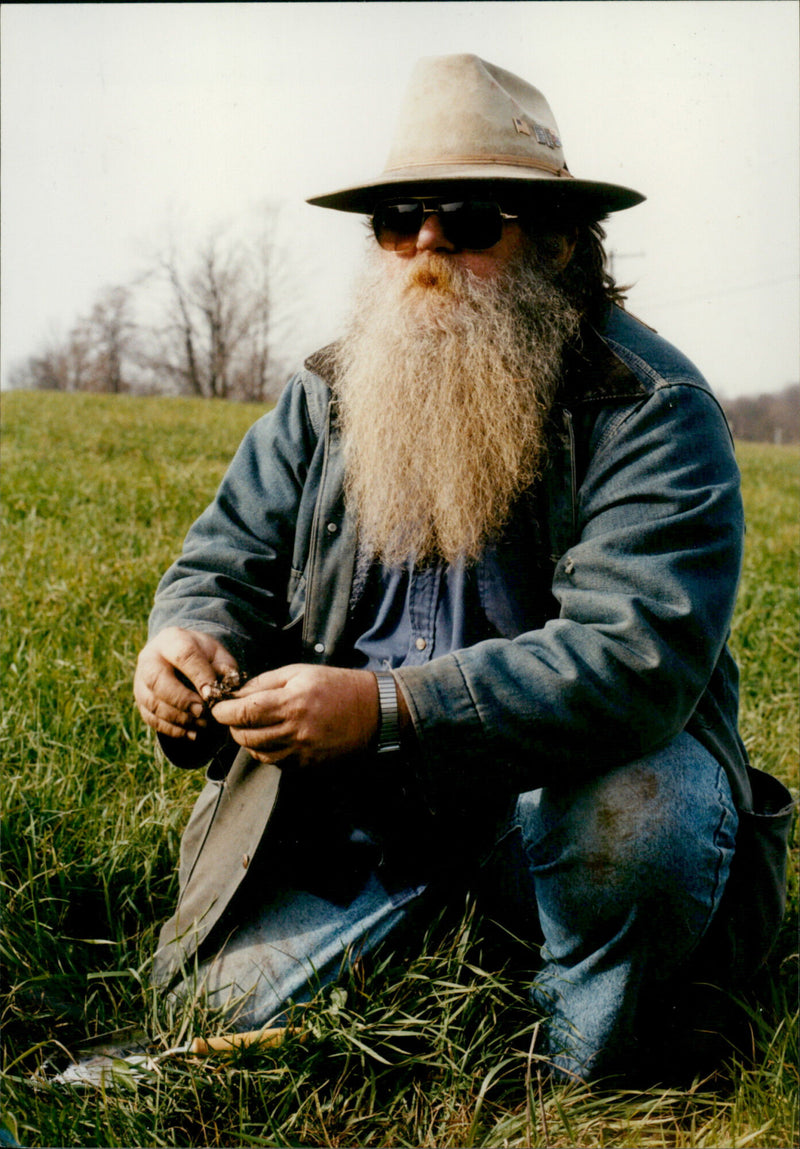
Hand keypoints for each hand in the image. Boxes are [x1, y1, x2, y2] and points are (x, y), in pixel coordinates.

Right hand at [134, 627, 238, 740]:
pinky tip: (191, 733)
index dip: (198, 675)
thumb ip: (224, 666)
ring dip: (178, 718)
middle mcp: (150, 658)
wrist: (178, 657)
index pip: (183, 655)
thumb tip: (225, 686)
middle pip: (157, 680)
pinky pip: (150, 718)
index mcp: (172, 640)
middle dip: (180, 699)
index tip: (211, 694)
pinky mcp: (140, 700)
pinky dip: (172, 729)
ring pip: (152, 702)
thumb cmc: (202, 656)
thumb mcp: (217, 653)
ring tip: (202, 724)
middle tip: (202, 712)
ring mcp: (140, 680)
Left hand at [209, 664, 379, 767]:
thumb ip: (265, 682)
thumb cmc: (336, 685)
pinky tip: (274, 738)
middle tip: (234, 717)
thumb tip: (237, 693)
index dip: (223, 712)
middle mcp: (294, 730)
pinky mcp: (309, 765)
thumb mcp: (300, 673)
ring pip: (258, 753)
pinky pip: (276, 762)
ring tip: (253, 727)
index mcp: (291, 702)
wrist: (374, 711)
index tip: (217, 708)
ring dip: (249, 741)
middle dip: (233, 727)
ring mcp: (302, 751)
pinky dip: (267, 752)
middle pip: (246, 736)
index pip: (243, 712)